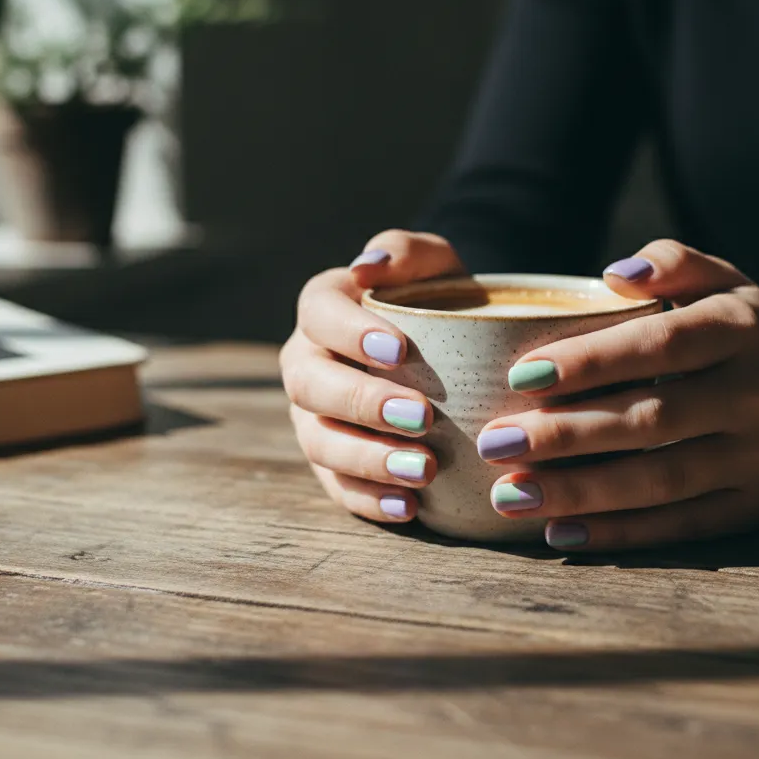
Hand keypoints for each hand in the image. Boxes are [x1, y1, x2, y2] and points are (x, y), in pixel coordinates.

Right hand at [280, 230, 463, 522]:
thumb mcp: (435, 265)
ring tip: (425, 470)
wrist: (452, 349)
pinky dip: (368, 499)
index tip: (399, 350)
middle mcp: (306, 361)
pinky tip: (409, 507)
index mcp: (324, 308)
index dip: (350, 332)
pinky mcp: (330, 462)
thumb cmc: (439, 299)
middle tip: (421, 416)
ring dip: (367, 459)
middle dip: (361, 403)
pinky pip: (336, 487)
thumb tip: (367, 265)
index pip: (319, 314)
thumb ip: (407, 251)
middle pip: (310, 384)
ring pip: (319, 442)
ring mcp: (312, 416)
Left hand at [478, 240, 758, 551]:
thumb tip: (614, 273)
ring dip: (581, 492)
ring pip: (662, 482)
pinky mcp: (755, 509)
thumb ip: (675, 262)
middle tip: (494, 441)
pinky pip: (683, 526)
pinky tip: (560, 532)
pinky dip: (621, 533)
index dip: (592, 360)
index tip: (521, 373)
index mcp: (742, 331)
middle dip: (567, 434)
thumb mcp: (731, 282)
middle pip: (653, 420)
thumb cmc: (757, 333)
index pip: (661, 344)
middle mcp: (755, 396)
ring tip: (510, 494)